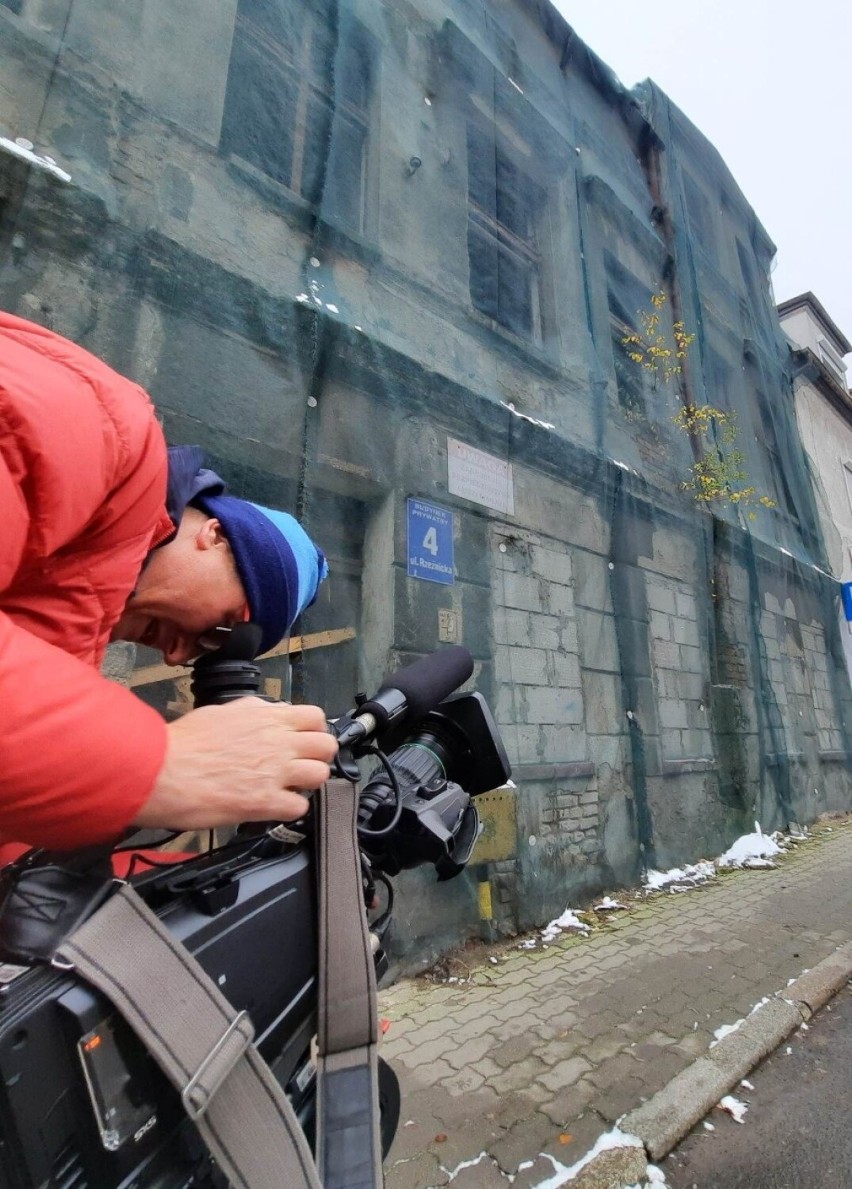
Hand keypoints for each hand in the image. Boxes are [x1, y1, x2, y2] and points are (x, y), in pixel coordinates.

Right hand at [133, 697, 337, 830]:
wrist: (163, 771)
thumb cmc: (184, 743)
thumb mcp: (222, 711)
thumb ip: (254, 712)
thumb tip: (270, 712)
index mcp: (268, 718)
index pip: (316, 717)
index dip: (314, 730)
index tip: (305, 739)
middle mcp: (278, 742)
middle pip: (327, 746)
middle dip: (317, 756)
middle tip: (300, 765)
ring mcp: (276, 773)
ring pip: (320, 775)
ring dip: (307, 783)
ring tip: (288, 786)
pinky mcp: (266, 802)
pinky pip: (300, 807)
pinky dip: (290, 808)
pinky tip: (274, 806)